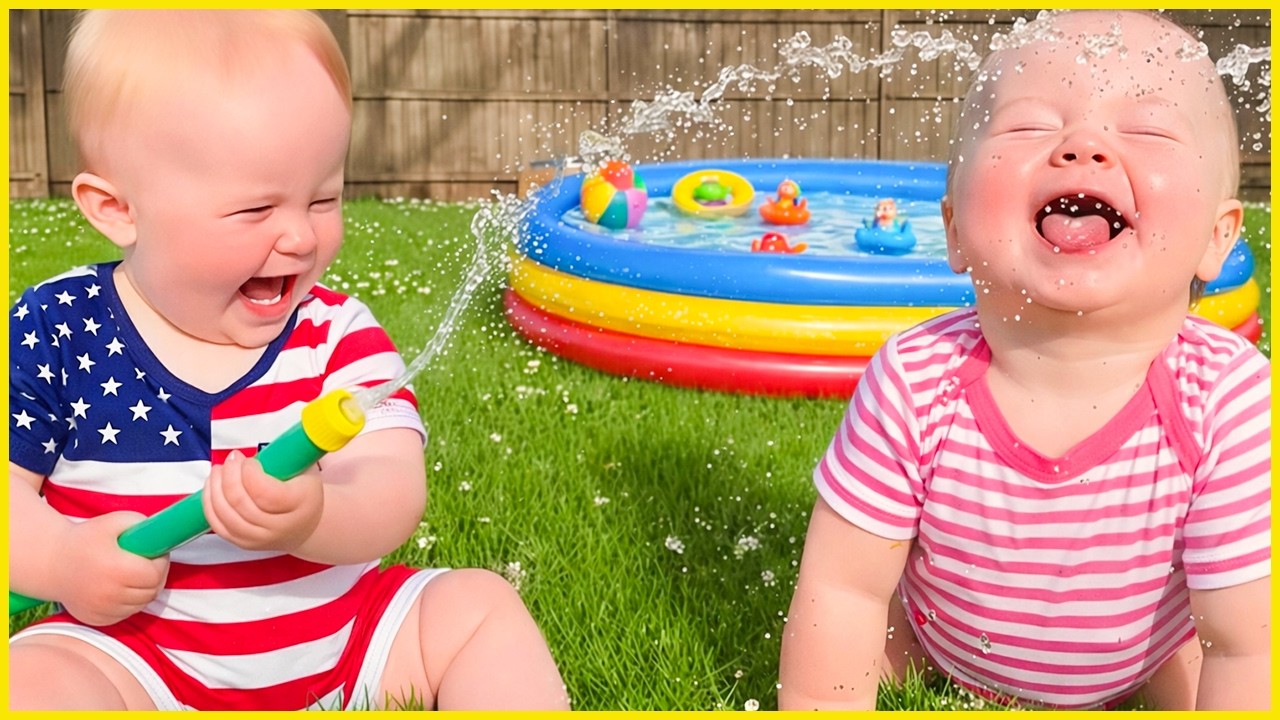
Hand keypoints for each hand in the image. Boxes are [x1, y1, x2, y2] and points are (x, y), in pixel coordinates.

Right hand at [53, 511, 169, 625]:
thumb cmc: (87, 538)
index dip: (161, 562)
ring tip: (132, 574)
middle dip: (155, 576)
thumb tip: (167, 534)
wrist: (53, 562)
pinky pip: (127, 613)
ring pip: (141, 604)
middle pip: (152, 591)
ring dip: (144, 590)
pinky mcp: (97, 619)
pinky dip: (129, 602)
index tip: (155, 554)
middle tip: (146, 563)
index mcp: (115, 569)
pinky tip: (120, 587)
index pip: (155, 574)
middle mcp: (109, 593)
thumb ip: (143, 525)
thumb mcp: (115, 522)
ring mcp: (102, 610)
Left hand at [203, 449, 323, 551]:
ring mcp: (260, 538)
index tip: (249, 460)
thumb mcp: (306, 469)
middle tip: (231, 459)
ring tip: (218, 470)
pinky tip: (211, 487)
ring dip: (215, 488)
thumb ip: (289, 454)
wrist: (305, 525)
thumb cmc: (304, 491)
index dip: (249, 473)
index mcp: (300, 504)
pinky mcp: (243, 543)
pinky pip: (217, 525)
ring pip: (225, 514)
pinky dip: (209, 504)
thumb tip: (276, 438)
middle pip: (241, 503)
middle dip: (229, 475)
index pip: (265, 492)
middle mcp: (279, 526)